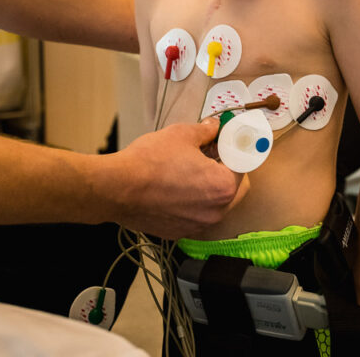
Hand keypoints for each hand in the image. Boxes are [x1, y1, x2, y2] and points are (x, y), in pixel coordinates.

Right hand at [99, 119, 247, 237]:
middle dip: (227, 171)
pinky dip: (193, 203)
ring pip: (216, 204)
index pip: (242, 165)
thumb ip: (205, 131)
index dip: (234, 149)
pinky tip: (175, 188)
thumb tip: (214, 127)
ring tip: (190, 171)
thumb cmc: (150, 161)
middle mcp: (216, 211)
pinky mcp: (180, 232)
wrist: (117, 189)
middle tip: (211, 155)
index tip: (225, 141)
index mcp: (223, 186)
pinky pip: (196, 215)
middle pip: (234, 188)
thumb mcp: (182, 135)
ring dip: (210, 188)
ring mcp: (198, 225)